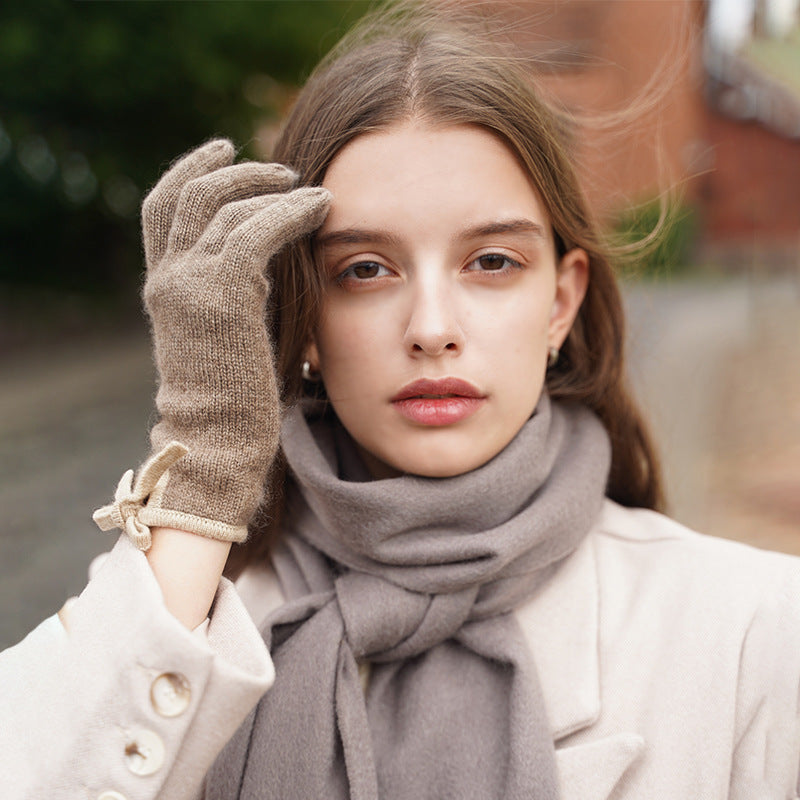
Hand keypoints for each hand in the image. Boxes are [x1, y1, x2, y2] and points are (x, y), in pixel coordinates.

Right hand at [95, 139, 329, 548]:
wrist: (219, 445)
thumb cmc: (235, 401)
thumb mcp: (229, 334)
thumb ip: (237, 293)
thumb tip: (272, 260)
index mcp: (165, 286)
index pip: (163, 206)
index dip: (191, 170)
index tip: (226, 152)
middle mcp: (169, 277)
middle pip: (190, 193)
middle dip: (235, 170)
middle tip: (280, 169)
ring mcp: (190, 283)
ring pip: (223, 203)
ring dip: (270, 186)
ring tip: (309, 189)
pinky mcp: (223, 294)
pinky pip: (256, 228)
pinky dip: (290, 210)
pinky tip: (321, 206)